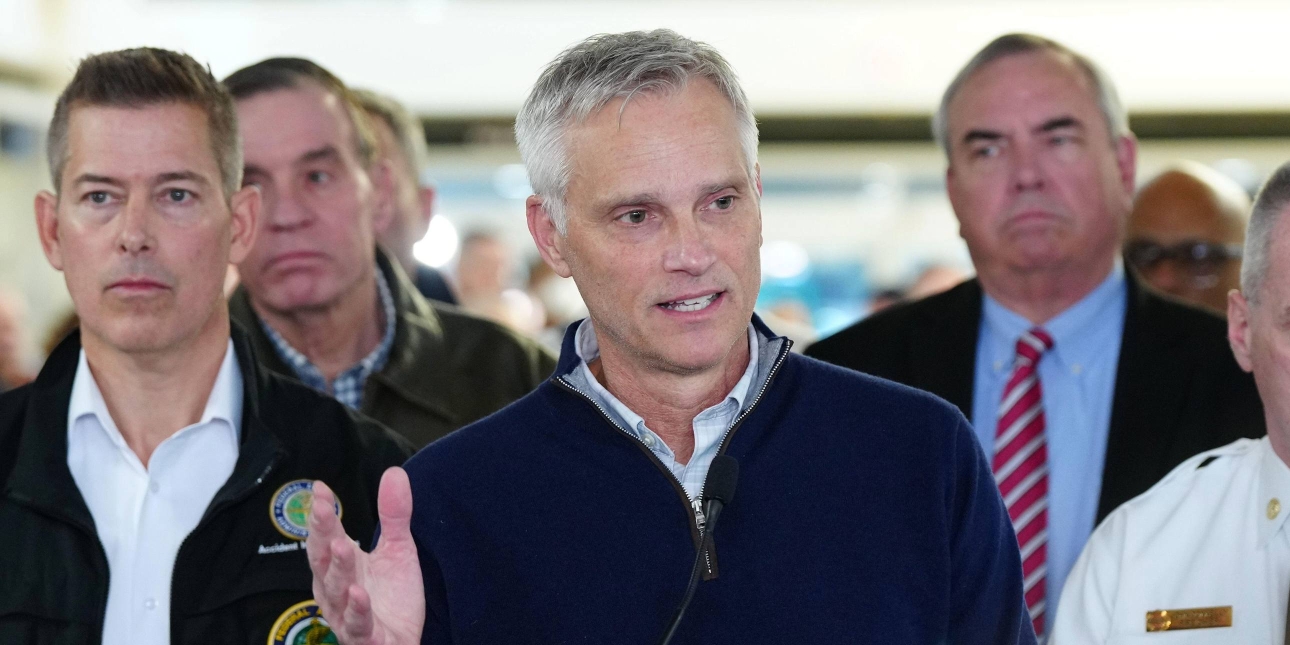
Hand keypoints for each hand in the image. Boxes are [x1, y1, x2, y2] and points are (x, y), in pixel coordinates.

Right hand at [307, 467, 424, 644]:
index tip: (319, 489)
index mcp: (341, 565)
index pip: (327, 535)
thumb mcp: (399, 549)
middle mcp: (336, 588)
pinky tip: (359, 594)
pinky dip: (356, 610)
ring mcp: (346, 613)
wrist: (403, 639)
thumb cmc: (392, 596)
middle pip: (324, 558)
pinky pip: (357, 623)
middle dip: (322, 534)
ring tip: (343, 547)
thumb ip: (394, 515)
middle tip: (322, 508)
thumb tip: (395, 472)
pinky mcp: (364, 636)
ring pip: (337, 589)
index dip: (321, 514)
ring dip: (338, 568)